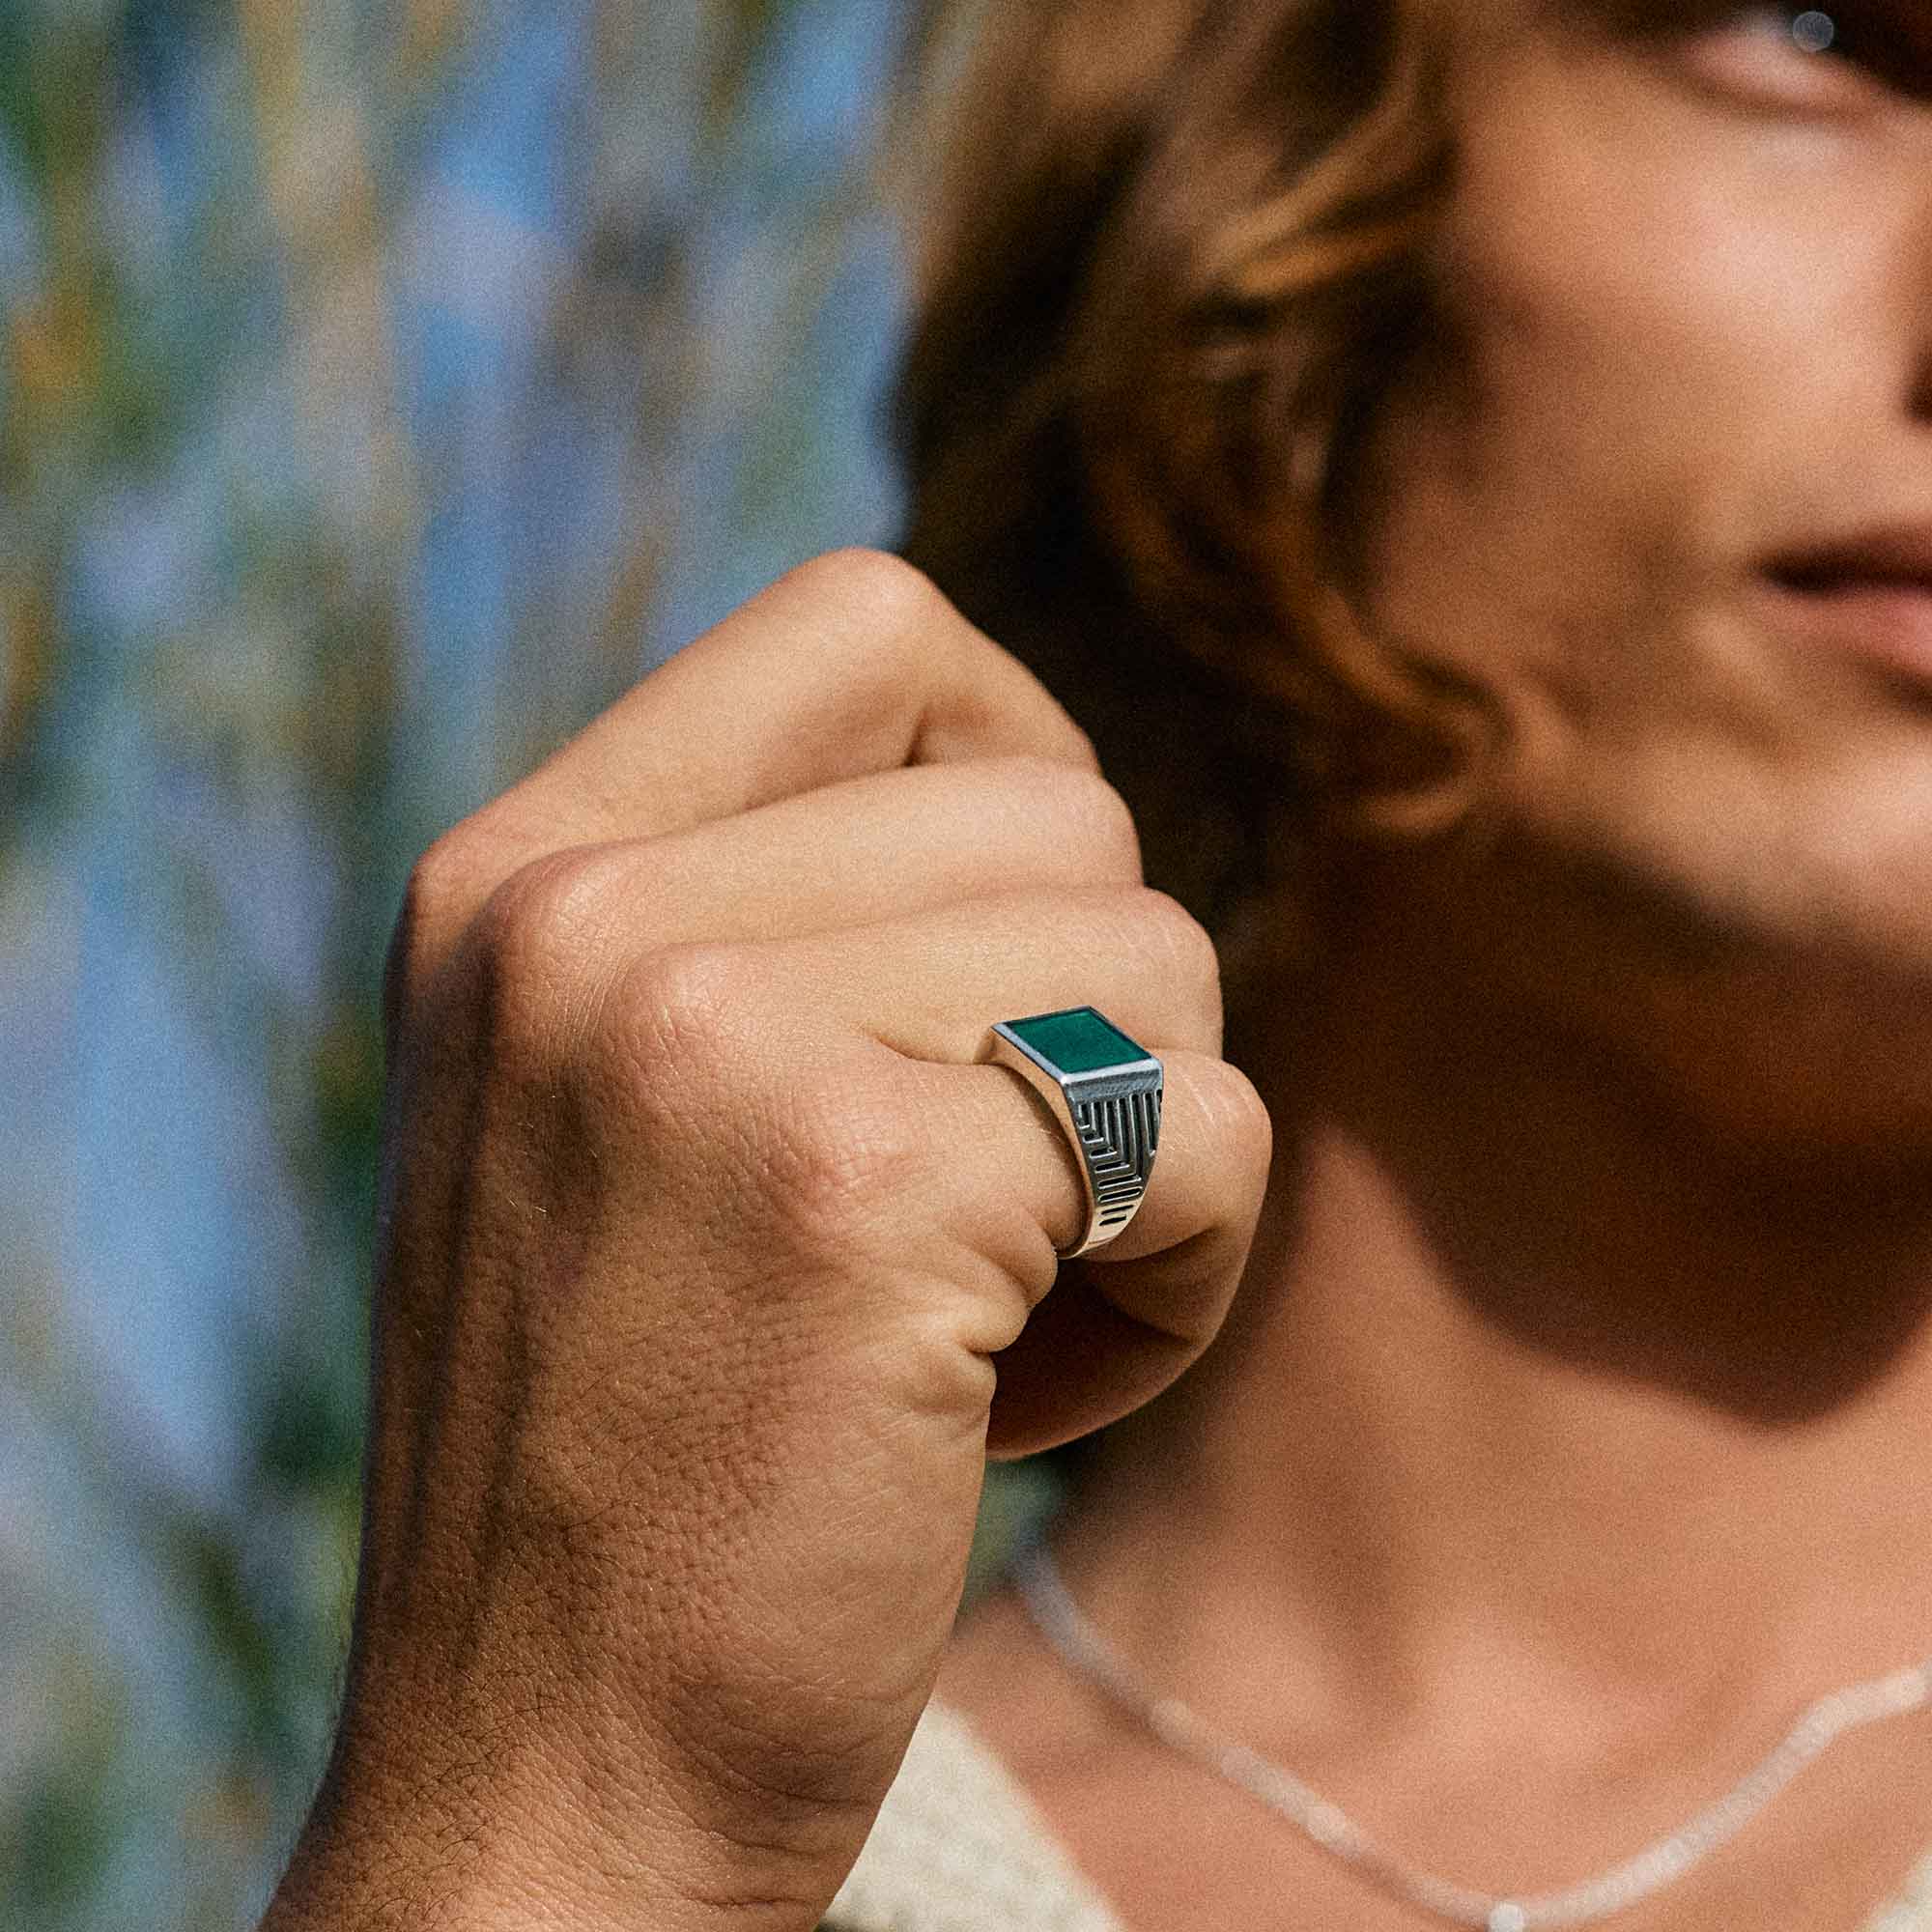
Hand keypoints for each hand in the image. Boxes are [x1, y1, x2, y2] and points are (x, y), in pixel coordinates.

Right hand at [264, 552, 1271, 1930]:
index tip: (1013, 940)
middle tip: (975, 1211)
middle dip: (1093, 1019)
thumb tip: (1045, 784)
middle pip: (1061, 809)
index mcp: (520, 874)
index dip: (1012, 748)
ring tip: (987, 1317)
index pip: (870, 622)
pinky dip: (1185, 1277)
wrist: (550, 1781)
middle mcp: (582, 918)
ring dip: (1142, 1155)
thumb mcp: (622, 1107)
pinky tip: (1029, 1403)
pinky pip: (1201, 1132)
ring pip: (1157, 956)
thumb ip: (782, 912)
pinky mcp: (864, 1191)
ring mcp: (701, 1037)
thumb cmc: (638, 1444)